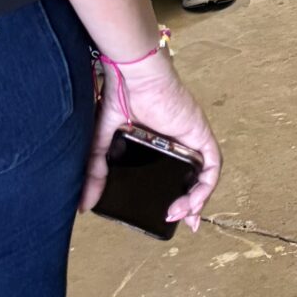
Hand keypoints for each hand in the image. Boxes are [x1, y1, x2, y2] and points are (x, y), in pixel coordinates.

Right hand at [84, 44, 223, 230]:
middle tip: (179, 221)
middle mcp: (178, 141)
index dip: (174, 197)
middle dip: (191, 204)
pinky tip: (194, 201)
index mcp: (158, 143)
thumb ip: (95, 172)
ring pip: (204, 174)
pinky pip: (212, 164)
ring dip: (197, 199)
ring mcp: (190, 137)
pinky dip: (206, 185)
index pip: (172, 175)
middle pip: (192, 178)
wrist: (132, 75)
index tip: (166, 217)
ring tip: (181, 216)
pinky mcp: (199, 133)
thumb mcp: (102, 142)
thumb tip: (84, 204)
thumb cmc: (118, 97)